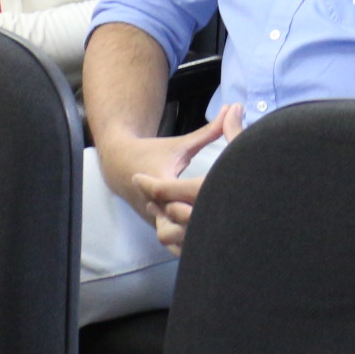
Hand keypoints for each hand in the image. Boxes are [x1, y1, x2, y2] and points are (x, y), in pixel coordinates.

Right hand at [103, 103, 243, 251]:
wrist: (119, 166)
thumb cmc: (153, 153)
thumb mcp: (181, 143)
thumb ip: (210, 131)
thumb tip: (235, 108)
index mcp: (161, 181)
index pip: (181, 194)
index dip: (205, 199)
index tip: (228, 199)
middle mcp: (155, 205)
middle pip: (180, 222)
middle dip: (203, 222)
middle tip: (235, 222)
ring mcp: (155, 220)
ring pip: (175, 239)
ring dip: (196, 237)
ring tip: (225, 234)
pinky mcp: (158, 228)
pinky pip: (174, 244)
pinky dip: (190, 245)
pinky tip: (213, 243)